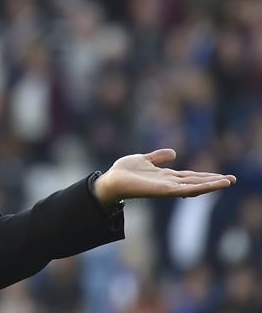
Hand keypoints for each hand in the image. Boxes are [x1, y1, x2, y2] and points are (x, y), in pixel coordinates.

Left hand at [94, 149, 235, 204]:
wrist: (111, 180)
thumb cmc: (124, 172)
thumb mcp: (144, 159)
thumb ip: (158, 157)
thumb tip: (174, 152)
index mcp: (165, 177)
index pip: (190, 176)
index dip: (205, 176)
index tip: (221, 175)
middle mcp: (169, 183)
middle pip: (195, 181)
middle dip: (213, 181)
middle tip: (232, 179)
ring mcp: (168, 188)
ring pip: (194, 186)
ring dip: (211, 184)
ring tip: (228, 181)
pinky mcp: (164, 191)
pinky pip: (185, 189)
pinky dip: (200, 187)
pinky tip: (211, 185)